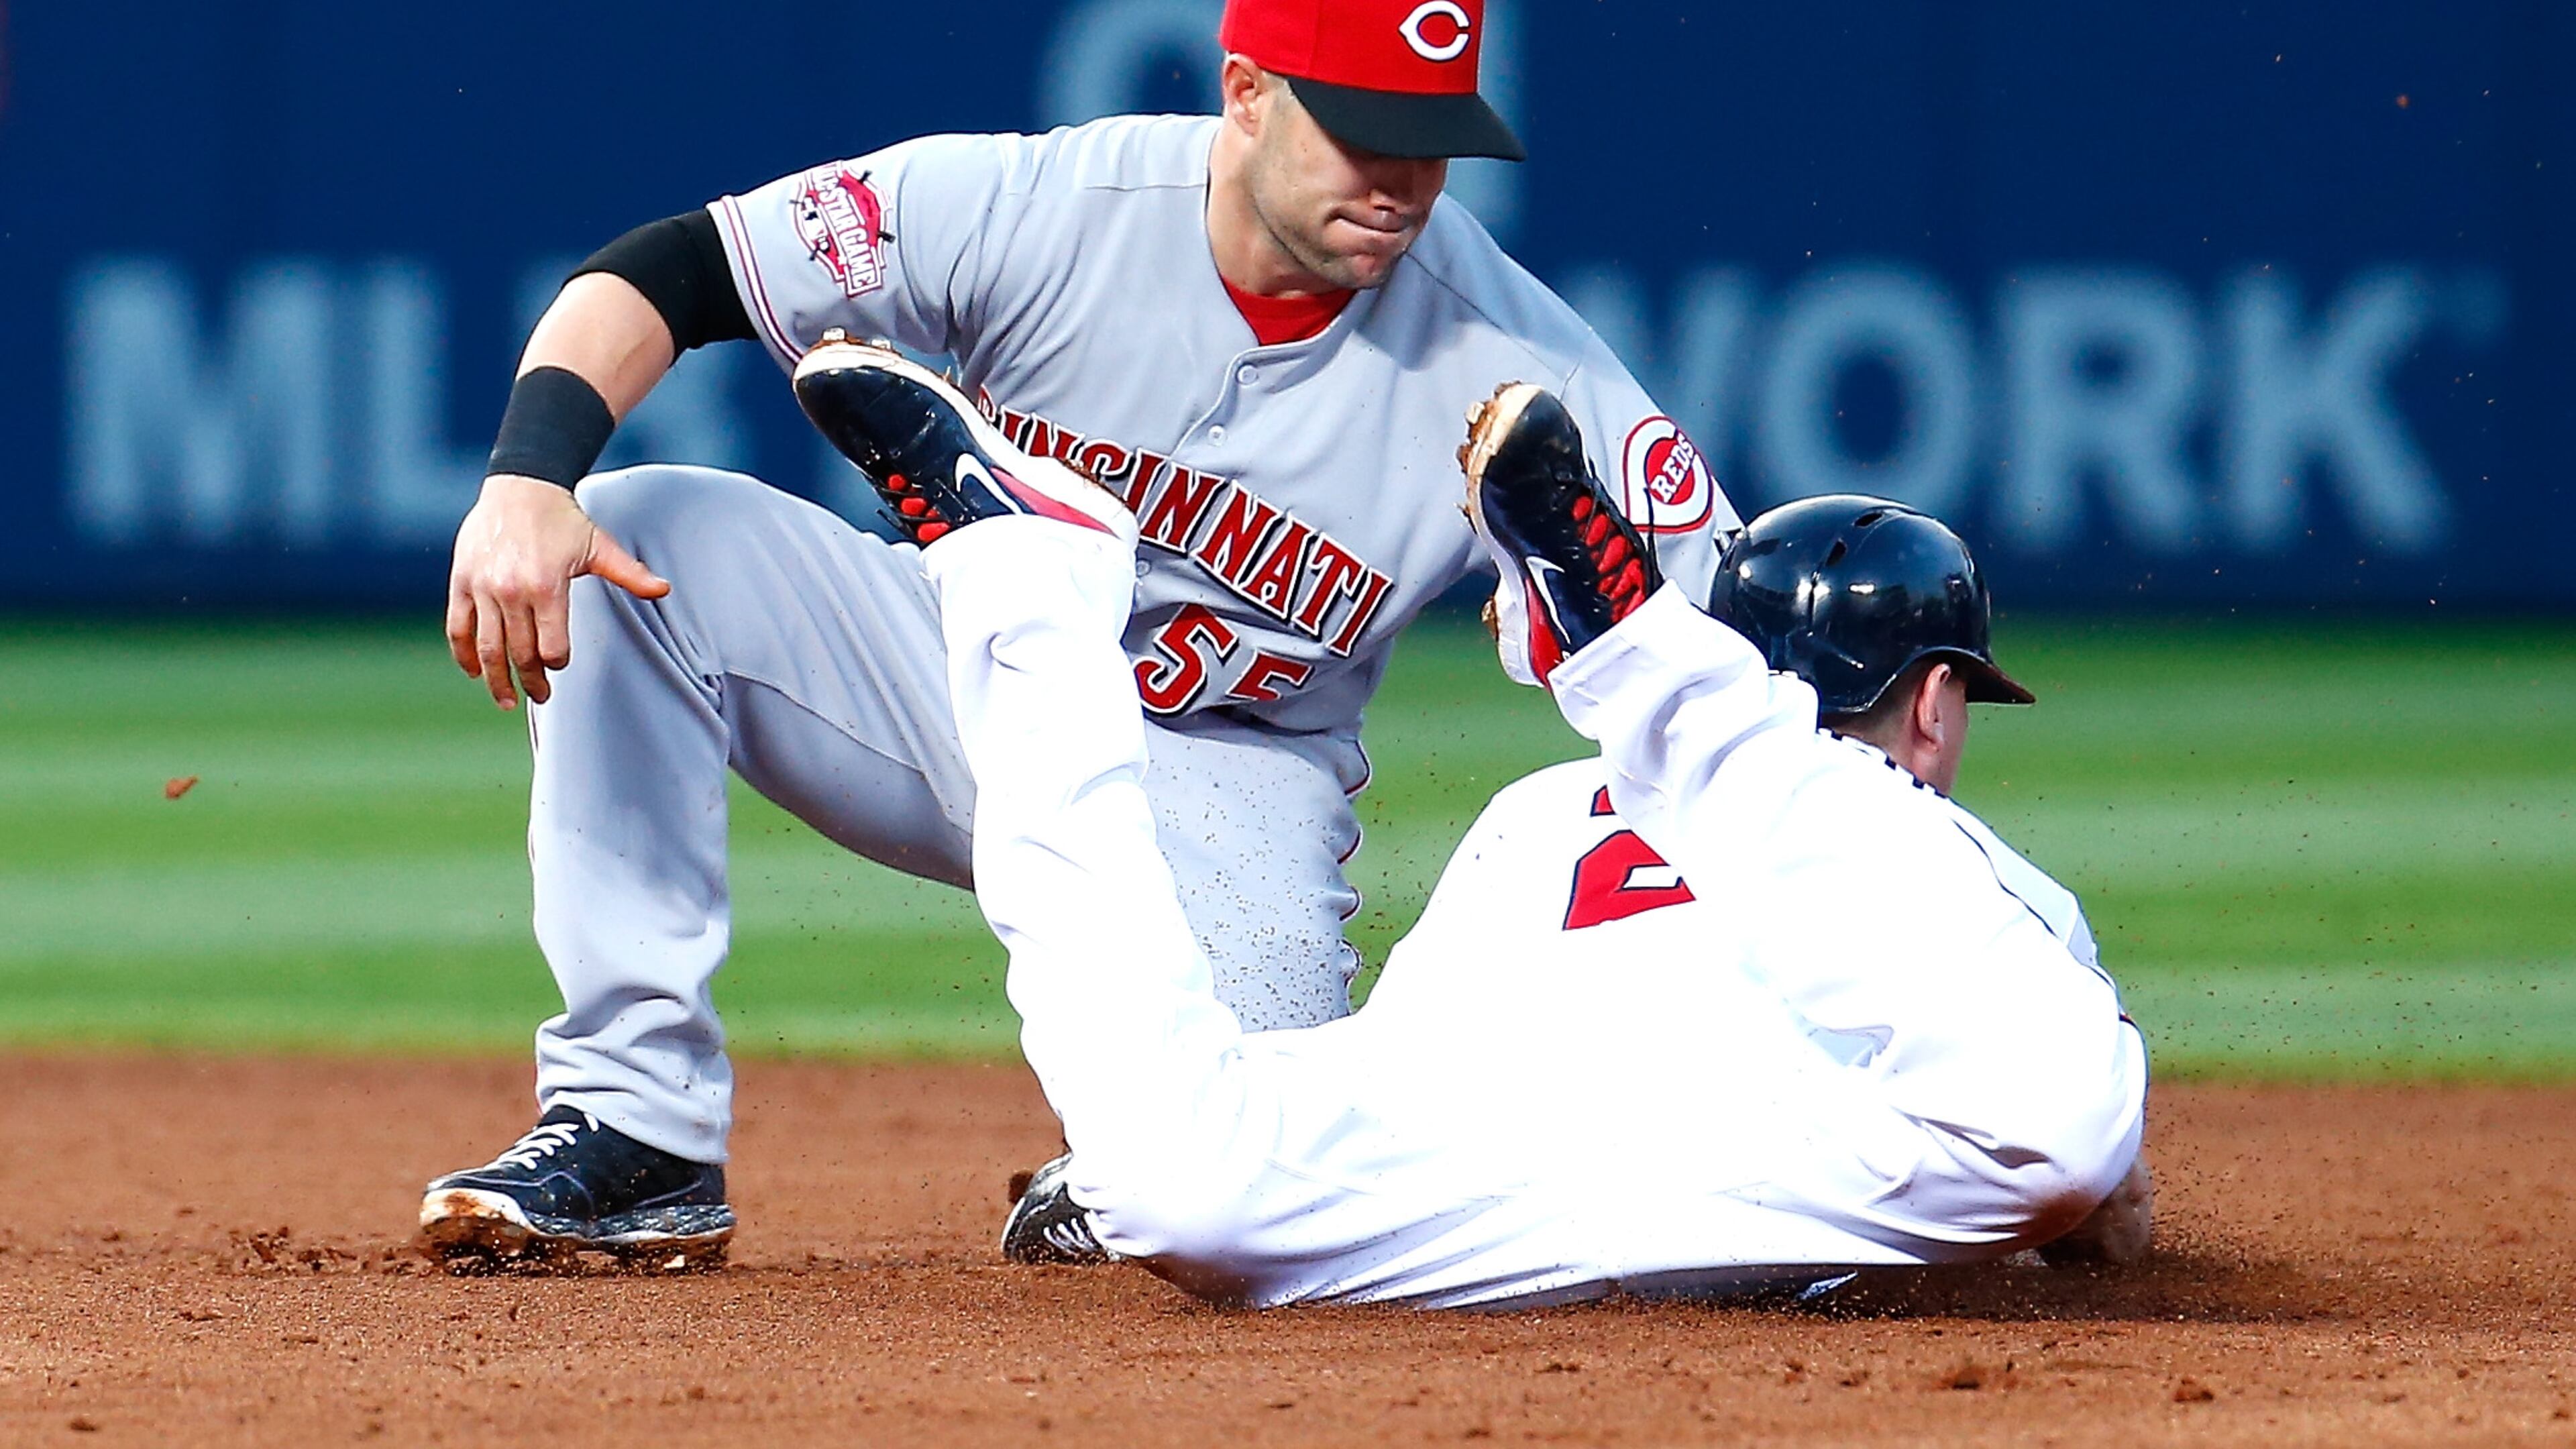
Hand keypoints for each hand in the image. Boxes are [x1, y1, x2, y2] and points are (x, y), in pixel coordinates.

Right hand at [445, 474, 670, 708]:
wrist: (520, 487)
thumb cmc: (563, 520)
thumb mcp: (600, 546)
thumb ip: (629, 574)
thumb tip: (664, 590)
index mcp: (547, 587)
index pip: (551, 648)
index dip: (557, 664)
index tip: (559, 666)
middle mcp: (511, 591)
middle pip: (520, 653)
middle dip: (530, 682)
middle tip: (539, 696)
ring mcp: (482, 588)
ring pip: (487, 648)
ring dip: (495, 680)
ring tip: (506, 700)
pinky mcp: (461, 582)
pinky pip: (458, 627)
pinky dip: (464, 654)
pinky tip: (474, 672)